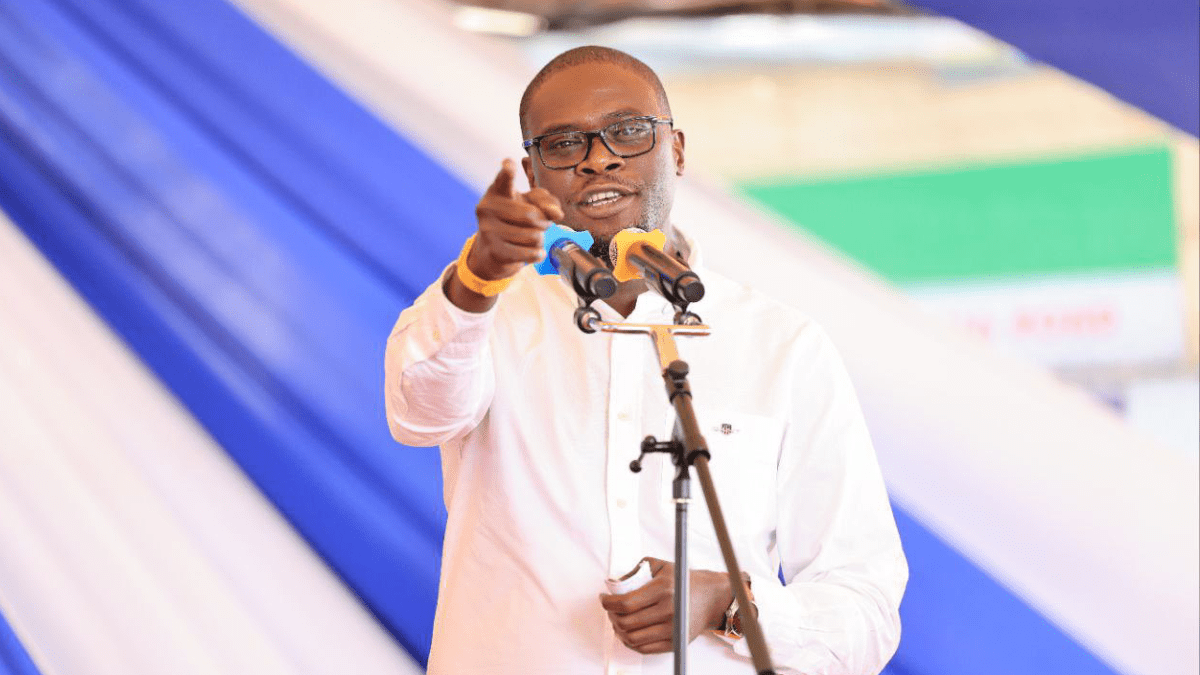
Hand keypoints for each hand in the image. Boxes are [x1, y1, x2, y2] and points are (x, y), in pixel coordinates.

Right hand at [469, 159, 562, 280]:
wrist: (493, 252)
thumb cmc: (515, 221)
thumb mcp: (530, 204)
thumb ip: (547, 202)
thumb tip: (556, 213)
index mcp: (497, 191)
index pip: (504, 180)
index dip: (508, 172)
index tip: (509, 164)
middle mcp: (487, 207)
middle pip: (531, 215)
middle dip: (544, 222)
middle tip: (541, 224)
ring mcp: (488, 230)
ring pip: (533, 236)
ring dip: (539, 239)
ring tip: (531, 238)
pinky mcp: (494, 251)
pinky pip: (530, 253)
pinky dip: (537, 254)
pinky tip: (533, 252)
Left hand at [598, 557, 732, 653]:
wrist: (711, 597)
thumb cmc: (684, 580)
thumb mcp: (660, 565)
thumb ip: (634, 571)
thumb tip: (613, 585)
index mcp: (663, 589)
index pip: (625, 603)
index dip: (608, 603)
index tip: (604, 599)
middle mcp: (668, 611)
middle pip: (626, 622)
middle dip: (611, 616)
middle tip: (610, 609)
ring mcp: (672, 630)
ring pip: (632, 638)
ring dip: (618, 630)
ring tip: (617, 620)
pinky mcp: (674, 643)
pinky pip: (644, 648)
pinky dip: (630, 641)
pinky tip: (627, 631)